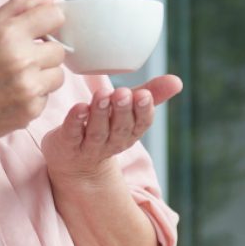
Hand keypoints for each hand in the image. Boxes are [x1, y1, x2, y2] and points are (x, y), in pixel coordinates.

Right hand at [0, 0, 65, 149]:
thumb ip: (16, 9)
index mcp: (7, 34)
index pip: (55, 16)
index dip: (48, 23)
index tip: (39, 31)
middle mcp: (21, 59)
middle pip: (59, 49)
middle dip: (43, 53)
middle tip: (17, 61)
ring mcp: (28, 87)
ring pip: (58, 74)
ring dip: (42, 76)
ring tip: (14, 80)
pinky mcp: (31, 110)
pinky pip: (47, 97)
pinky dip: (34, 97)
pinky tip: (10, 97)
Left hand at [41, 75, 182, 180]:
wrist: (74, 164)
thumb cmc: (105, 128)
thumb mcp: (129, 111)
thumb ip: (151, 94)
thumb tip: (177, 81)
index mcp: (130, 133)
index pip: (141, 124)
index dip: (143, 111)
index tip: (143, 95)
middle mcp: (111, 142)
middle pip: (119, 129)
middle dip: (122, 111)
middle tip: (123, 93)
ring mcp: (88, 147)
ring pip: (97, 132)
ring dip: (100, 114)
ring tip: (102, 96)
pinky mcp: (67, 145)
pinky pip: (72, 134)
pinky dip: (75, 121)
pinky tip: (79, 107)